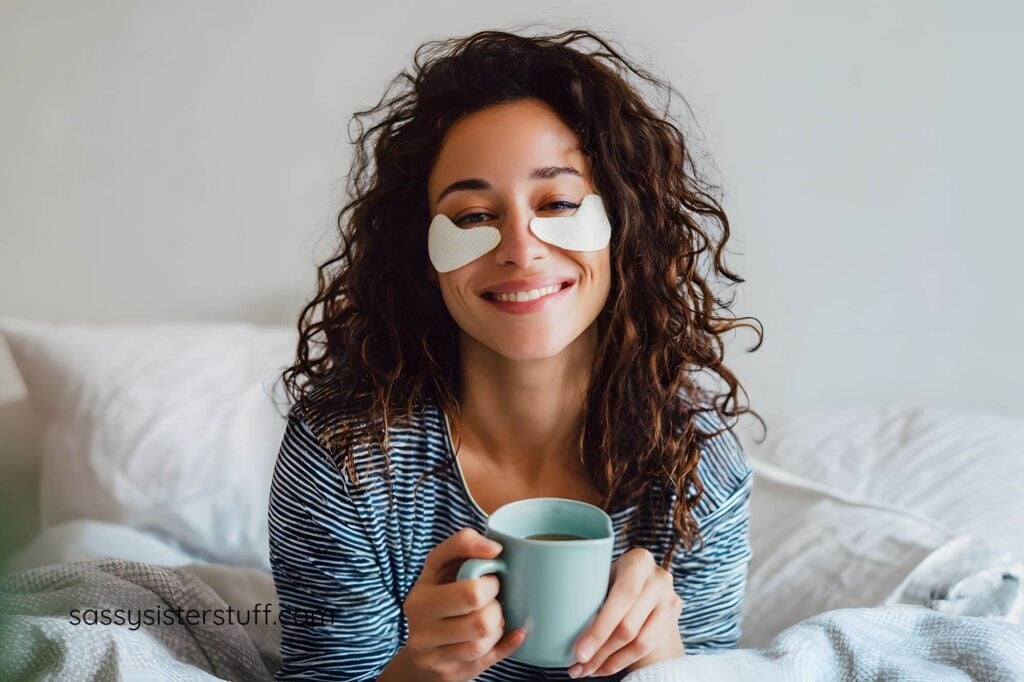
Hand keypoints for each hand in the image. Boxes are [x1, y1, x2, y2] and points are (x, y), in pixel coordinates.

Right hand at [400, 528, 526, 681]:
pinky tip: (506, 633)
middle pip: (473, 596)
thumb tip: (494, 549)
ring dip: (497, 624)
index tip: (496, 554)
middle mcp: (419, 617)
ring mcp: (430, 649)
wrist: (421, 657)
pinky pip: (489, 656)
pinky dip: (505, 643)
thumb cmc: (441, 603)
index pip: (453, 557)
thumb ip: (464, 547)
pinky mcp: (446, 673)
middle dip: (494, 595)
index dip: (481, 554)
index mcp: (421, 588)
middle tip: (493, 596)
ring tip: (492, 618)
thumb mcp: (443, 571)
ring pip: (482, 633)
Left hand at [568, 548, 684, 677]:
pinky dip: (621, 661)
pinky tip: (602, 667)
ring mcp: (670, 598)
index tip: (578, 652)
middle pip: (629, 625)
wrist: (645, 582)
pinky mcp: (674, 616)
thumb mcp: (602, 575)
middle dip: (600, 651)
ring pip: (639, 642)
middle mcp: (659, 578)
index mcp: (638, 560)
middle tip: (577, 667)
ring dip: (609, 662)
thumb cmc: (611, 577)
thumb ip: (586, 590)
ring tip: (586, 670)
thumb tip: (545, 621)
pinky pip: (646, 648)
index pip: (622, 597)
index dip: (600, 629)